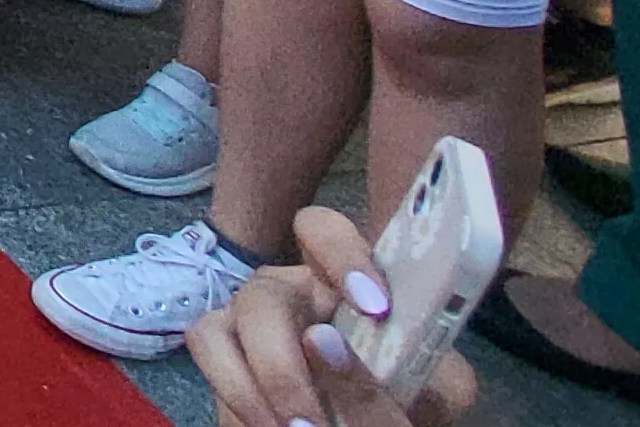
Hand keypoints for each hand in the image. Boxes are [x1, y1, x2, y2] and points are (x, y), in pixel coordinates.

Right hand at [185, 207, 478, 426]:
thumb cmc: (411, 407)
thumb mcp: (429, 399)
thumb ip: (386, 382)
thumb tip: (320, 344)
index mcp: (347, 282)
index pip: (324, 231)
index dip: (341, 254)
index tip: (376, 308)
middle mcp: (291, 292)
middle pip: (261, 293)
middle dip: (280, 365)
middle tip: (310, 423)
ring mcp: (247, 321)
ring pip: (217, 329)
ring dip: (251, 391)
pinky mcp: (222, 356)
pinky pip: (211, 365)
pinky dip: (239, 402)